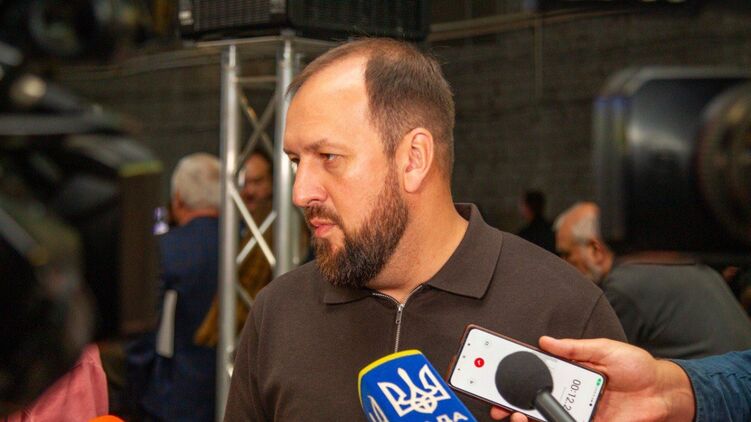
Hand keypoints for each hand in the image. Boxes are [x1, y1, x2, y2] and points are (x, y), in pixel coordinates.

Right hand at [491, 336, 694, 421]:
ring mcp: (577, 412)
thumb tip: (545, 341)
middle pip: (532, 398)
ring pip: (543, 416)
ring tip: (512, 414)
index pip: (536, 371)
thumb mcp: (605, 348)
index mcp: (570, 371)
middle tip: (495, 401)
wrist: (664, 393)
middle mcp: (570, 392)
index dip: (515, 372)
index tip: (495, 369)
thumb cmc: (638, 367)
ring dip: (523, 416)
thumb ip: (574, 348)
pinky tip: (534, 420)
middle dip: (509, 400)